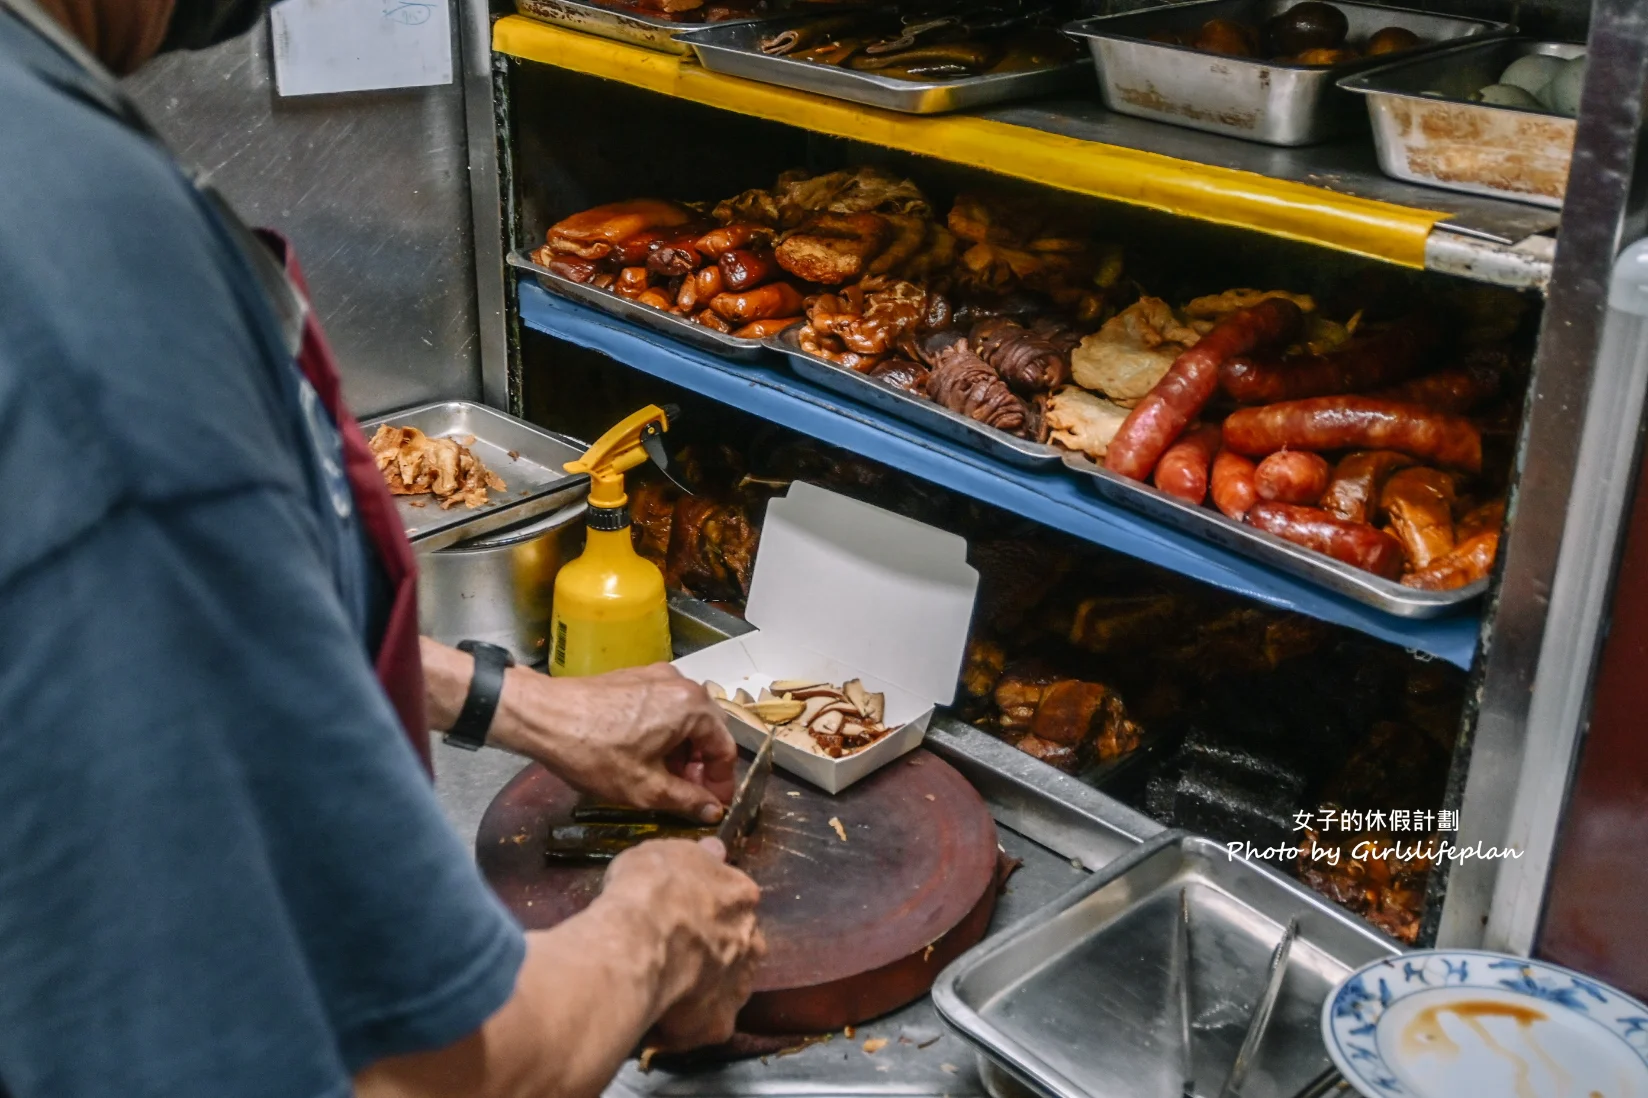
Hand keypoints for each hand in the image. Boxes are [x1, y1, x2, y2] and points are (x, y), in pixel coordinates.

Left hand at [492, 662, 737, 822]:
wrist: (542, 717)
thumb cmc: (593, 751)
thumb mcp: (646, 789)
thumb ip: (687, 800)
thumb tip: (712, 810)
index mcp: (692, 706)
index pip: (724, 749)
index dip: (720, 783)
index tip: (712, 804)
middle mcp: (680, 684)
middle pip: (706, 731)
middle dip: (699, 767)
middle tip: (687, 796)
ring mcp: (655, 677)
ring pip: (683, 720)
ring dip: (680, 752)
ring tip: (661, 780)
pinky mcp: (632, 678)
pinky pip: (661, 709)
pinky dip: (661, 735)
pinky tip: (641, 757)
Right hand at [601, 837, 764, 1049]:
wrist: (638, 940)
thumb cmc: (648, 890)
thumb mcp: (667, 852)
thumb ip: (695, 857)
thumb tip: (714, 850)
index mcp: (742, 896)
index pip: (733, 900)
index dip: (706, 907)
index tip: (684, 911)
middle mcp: (751, 941)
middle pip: (736, 946)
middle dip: (712, 950)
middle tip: (675, 953)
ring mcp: (738, 986)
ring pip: (723, 989)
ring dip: (701, 989)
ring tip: (664, 990)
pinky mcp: (718, 1025)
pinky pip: (702, 1027)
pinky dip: (683, 1026)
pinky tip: (658, 1020)